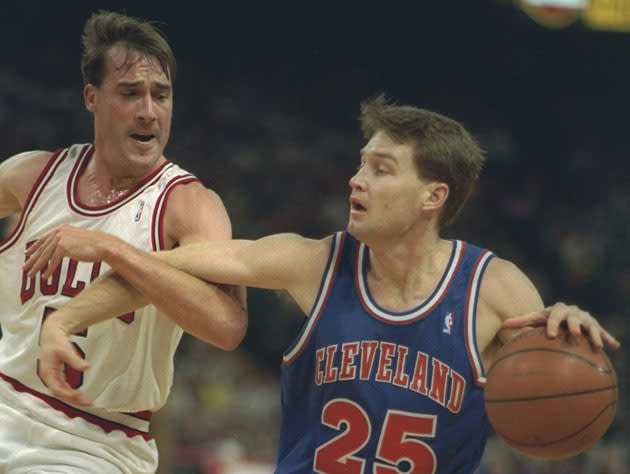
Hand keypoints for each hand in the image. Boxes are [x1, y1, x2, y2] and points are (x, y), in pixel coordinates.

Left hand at [23, 225, 116, 278]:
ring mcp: (61, 239)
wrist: (104, 246)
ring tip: (30, 275)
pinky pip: (53, 262)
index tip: (27, 253)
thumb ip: (67, 241)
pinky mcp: (63, 248)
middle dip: (32, 259)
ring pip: (45, 256)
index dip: (34, 247)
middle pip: (42, 248)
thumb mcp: (78, 239)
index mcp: (62, 228)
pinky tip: (45, 277)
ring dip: (37, 267)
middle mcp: (59, 232)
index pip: (44, 239)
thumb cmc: (95, 244)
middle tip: (24, 267)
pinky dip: (48, 270)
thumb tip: (60, 249)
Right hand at [38, 316, 92, 406]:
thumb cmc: (55, 340)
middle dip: (74, 400)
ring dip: (74, 397)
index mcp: (47, 373)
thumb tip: (85, 367)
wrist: (52, 332)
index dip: (68, 394)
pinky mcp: (58, 374)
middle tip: (88, 403)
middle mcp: (49, 377)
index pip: (57, 389)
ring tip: (87, 402)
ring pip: (63, 391)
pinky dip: (72, 391)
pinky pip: (64, 386)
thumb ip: (74, 360)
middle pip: (60, 393)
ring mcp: (53, 376)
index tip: (80, 395)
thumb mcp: (65, 349)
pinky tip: (80, 394)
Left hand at [502, 302, 620, 349]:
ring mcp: (585, 319)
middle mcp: (573, 313)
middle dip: (574, 325)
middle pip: (573, 319)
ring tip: (597, 345)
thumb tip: (503, 324)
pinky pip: (603, 333)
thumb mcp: (536, 318)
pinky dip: (608, 338)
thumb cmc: (547, 319)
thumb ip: (521, 321)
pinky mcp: (595, 326)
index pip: (553, 317)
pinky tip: (615, 347)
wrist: (565, 313)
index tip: (550, 336)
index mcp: (557, 310)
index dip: (551, 325)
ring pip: (591, 326)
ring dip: (595, 334)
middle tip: (574, 334)